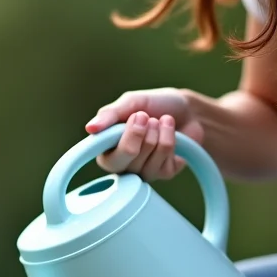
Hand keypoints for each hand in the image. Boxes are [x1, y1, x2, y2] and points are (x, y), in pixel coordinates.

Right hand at [86, 87, 204, 181]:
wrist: (187, 109)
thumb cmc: (154, 104)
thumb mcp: (130, 102)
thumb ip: (109, 114)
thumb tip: (89, 128)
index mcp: (107, 150)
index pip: (107, 157)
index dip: (125, 136)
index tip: (137, 115)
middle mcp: (123, 165)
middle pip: (128, 156)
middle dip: (141, 133)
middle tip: (147, 116)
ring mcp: (143, 171)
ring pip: (149, 157)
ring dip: (158, 133)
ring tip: (159, 121)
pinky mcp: (164, 173)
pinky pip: (165, 158)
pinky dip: (170, 138)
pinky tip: (170, 131)